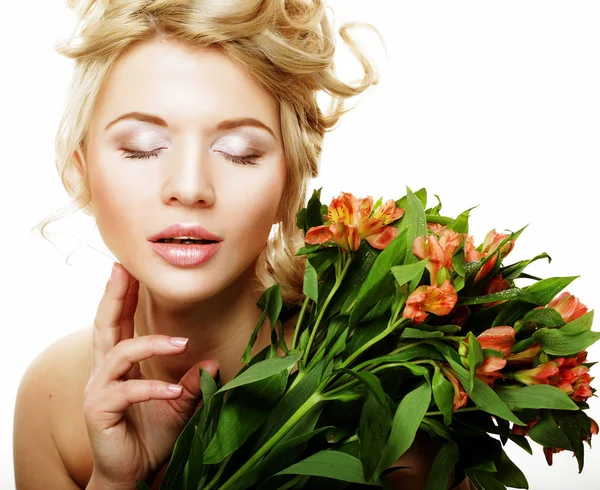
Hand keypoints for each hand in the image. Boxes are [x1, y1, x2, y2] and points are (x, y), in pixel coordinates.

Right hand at [83, 262, 218, 488]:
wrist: (132, 475)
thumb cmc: (152, 437)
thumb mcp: (180, 405)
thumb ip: (193, 384)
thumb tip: (213, 363)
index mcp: (120, 365)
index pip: (120, 323)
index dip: (123, 296)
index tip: (130, 268)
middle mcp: (104, 372)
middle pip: (105, 325)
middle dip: (114, 295)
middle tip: (124, 268)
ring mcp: (98, 390)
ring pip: (118, 353)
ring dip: (151, 344)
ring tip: (181, 343)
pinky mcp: (98, 411)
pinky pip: (125, 391)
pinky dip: (152, 388)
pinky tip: (174, 391)